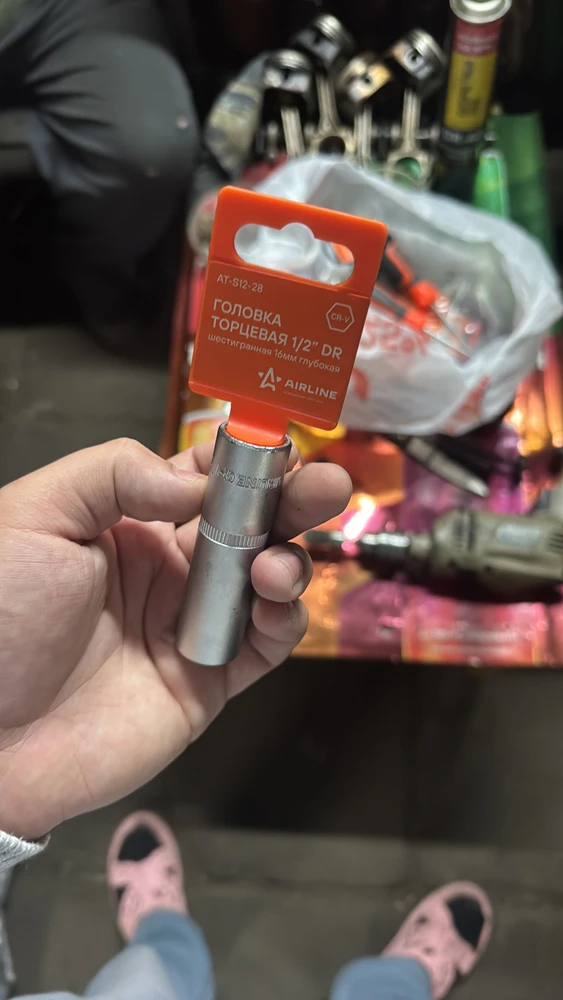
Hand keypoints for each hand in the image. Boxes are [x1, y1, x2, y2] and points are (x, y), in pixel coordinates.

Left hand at [0, 438, 350, 839]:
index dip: (242, 460)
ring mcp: (191, 624)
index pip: (201, 478)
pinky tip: (276, 605)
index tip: (277, 446)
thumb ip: (115, 474)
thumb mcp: (36, 517)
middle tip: (329, 484)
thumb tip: (192, 480)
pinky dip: (284, 621)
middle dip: (293, 501)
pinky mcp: (209, 681)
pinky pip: (264, 645)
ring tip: (274, 567)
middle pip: (249, 525)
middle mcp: (166, 569)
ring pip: (267, 581)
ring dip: (289, 562)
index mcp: (127, 523)